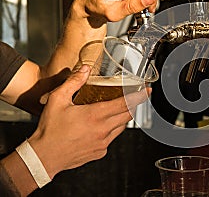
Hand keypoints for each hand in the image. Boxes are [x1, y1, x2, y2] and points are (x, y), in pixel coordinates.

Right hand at [27, 65, 150, 178]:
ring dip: (121, 118)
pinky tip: (100, 126)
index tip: (147, 91)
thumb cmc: (50, 130)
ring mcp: (103, 143)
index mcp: (96, 115)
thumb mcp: (58, 100)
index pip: (125, 104)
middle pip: (127, 115)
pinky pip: (111, 138)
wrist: (43, 157)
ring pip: (121, 127)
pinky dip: (111, 130)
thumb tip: (85, 69)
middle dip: (133, 106)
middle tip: (133, 98)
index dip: (138, 97)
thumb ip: (73, 82)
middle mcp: (103, 130)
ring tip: (115, 110)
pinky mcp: (100, 152)